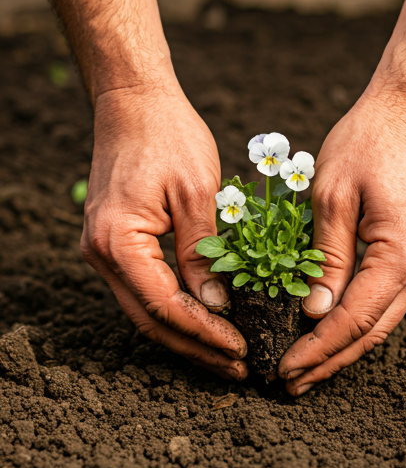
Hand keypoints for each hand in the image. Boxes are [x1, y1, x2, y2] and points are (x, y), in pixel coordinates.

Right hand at [80, 83, 247, 380]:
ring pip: (146, 309)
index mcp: (119, 242)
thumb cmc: (167, 137)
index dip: (204, 332)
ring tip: (223, 352)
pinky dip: (175, 309)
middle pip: (150, 319)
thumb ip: (202, 255)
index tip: (240, 348)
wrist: (134, 102)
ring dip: (185, 333)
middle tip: (235, 365)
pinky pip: (145, 289)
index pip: (165, 306)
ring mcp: (105, 250)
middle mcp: (102, 254)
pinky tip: (202, 319)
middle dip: (195, 346)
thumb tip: (215, 306)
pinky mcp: (117, 243)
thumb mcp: (195, 194)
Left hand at [279, 90, 405, 394]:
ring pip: (380, 319)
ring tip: (308, 366)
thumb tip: (314, 310)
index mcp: (402, 253)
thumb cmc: (370, 141)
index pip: (354, 319)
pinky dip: (357, 320)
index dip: (318, 349)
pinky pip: (385, 297)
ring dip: (343, 345)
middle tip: (292, 382)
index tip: (286, 368)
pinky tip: (331, 328)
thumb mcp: (333, 197)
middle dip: (330, 360)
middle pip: (371, 330)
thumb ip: (326, 259)